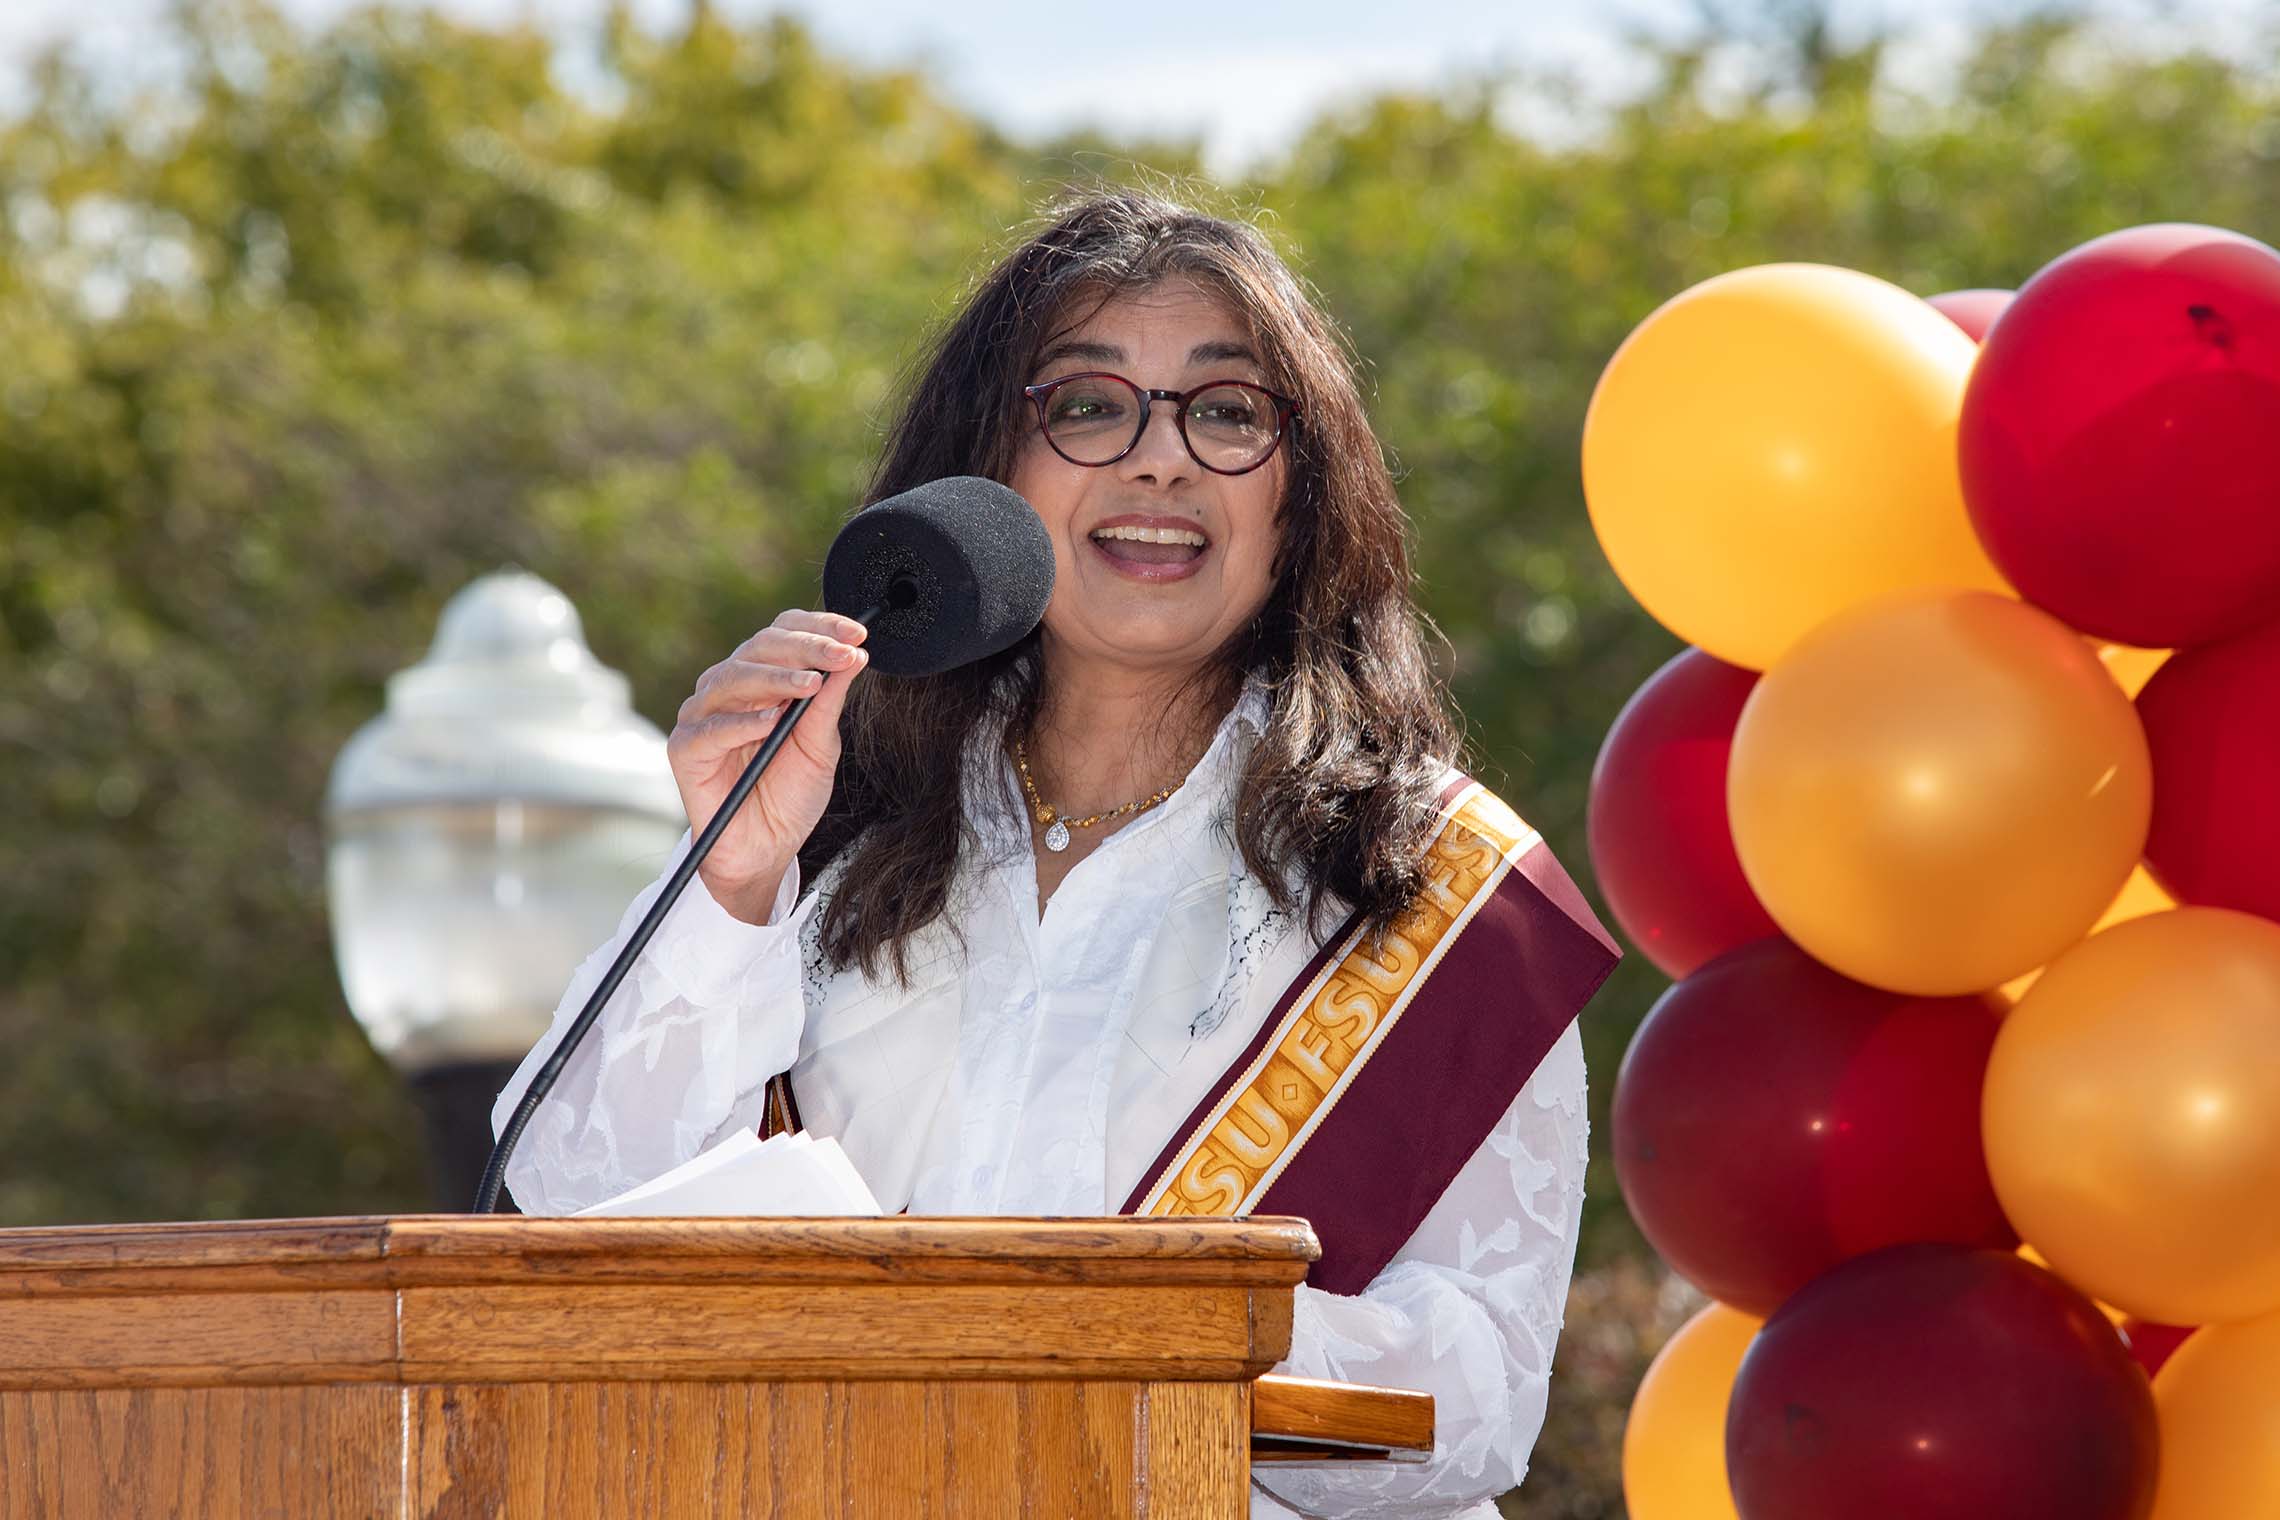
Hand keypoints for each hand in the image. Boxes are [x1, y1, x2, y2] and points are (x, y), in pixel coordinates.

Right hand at [665, 610, 867, 921]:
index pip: (783, 633)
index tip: (858, 635)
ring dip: (778, 678)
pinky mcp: (685, 749)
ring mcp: (703, 715)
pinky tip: (771, 722)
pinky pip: (711, 729)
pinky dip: (742, 723)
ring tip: (812, 685)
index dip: (820, 627)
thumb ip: (830, 702)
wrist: (766, 849)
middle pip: (760, 647)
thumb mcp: (821, 744)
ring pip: (734, 678)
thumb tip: (855, 656)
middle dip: (808, 648)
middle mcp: (728, 688)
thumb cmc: (790, 795)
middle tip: (844, 656)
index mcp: (760, 679)